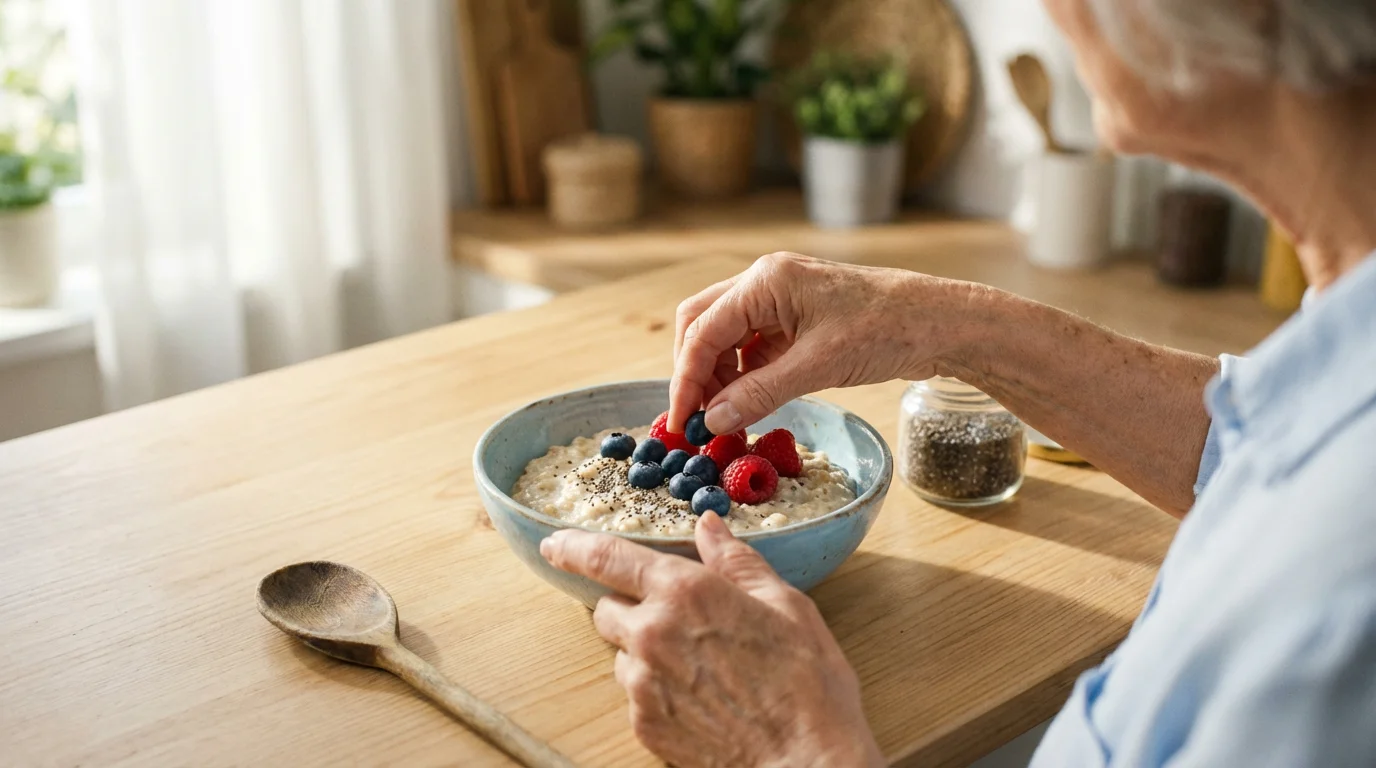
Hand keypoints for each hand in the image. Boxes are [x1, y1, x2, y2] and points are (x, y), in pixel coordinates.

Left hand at [540, 512, 883, 767]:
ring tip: (699, 667)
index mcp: (684, 591)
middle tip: (673, 619)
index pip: (606, 557)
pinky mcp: (644, 725)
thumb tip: (708, 526)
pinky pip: (636, 695)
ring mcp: (643, 684)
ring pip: (622, 654)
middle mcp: (652, 633)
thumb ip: (736, 561)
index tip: (555, 543)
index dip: (573, 546)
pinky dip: (657, 690)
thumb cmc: (806, 683)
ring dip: (644, 651)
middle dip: (630, 606)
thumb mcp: (786, 605)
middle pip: (607, 608)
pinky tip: (700, 698)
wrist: (805, 763)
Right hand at [669, 252, 974, 432]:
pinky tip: (749, 404)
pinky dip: (744, 377)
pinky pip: (753, 347)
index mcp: (765, 281)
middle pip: (703, 325)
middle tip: (696, 418)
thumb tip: (713, 421)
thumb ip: (759, 393)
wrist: (939, 323)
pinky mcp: (796, 320)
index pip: (702, 330)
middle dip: (694, 372)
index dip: (685, 379)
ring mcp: (780, 300)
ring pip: (726, 338)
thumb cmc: (886, 330)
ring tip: (725, 418)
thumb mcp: (817, 366)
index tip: (681, 420)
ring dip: (719, 377)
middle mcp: (765, 283)